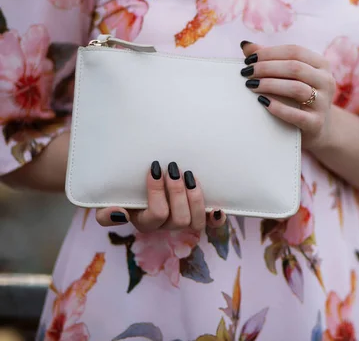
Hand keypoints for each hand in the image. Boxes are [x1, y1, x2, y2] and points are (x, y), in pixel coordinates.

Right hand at [95, 161, 225, 231]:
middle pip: (179, 220)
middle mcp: (166, 225)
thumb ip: (105, 213)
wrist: (136, 182)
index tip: (155, 168)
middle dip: (178, 192)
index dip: (157, 193)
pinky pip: (211, 223)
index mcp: (145, 222)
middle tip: (174, 168)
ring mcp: (183, 220)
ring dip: (195, 198)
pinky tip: (218, 208)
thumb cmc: (123, 190)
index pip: (156, 215)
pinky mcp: (198, 214)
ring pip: (196, 222)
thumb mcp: (108, 201)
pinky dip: (216, 218)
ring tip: (189, 175)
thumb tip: (120, 214)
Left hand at [240, 41, 335, 149]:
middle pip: (295, 68)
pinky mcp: (316, 123)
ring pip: (296, 88)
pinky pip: (296, 114)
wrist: (318, 128)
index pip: (295, 51)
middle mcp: (326, 81)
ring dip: (270, 84)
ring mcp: (323, 103)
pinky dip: (277, 107)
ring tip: (251, 85)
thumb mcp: (291, 76)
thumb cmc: (298, 96)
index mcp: (321, 64)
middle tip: (246, 72)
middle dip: (266, 68)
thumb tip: (246, 45)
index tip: (249, 59)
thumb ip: (271, 60)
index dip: (270, 53)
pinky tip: (262, 102)